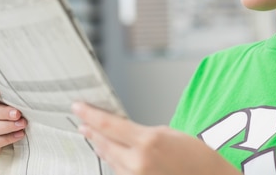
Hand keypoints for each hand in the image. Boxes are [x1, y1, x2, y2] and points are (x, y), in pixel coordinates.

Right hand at [0, 85, 26, 160]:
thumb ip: (18, 103)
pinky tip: (19, 135)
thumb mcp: (19, 110)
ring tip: (22, 125)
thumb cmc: (20, 121)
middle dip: (4, 112)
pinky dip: (7, 138)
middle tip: (18, 114)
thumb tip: (30, 96)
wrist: (18, 146)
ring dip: (8, 126)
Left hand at [72, 102, 239, 174]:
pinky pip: (120, 172)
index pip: (109, 125)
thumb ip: (142, 133)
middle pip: (105, 143)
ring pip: (110, 159)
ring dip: (100, 146)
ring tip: (92, 136)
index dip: (90, 115)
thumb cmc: (197, 157)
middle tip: (81, 121)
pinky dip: (114, 161)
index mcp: (148, 142)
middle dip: (92, 131)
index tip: (78, 107)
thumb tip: (123, 132)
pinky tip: (109, 153)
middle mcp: (139, 163)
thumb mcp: (169, 134)